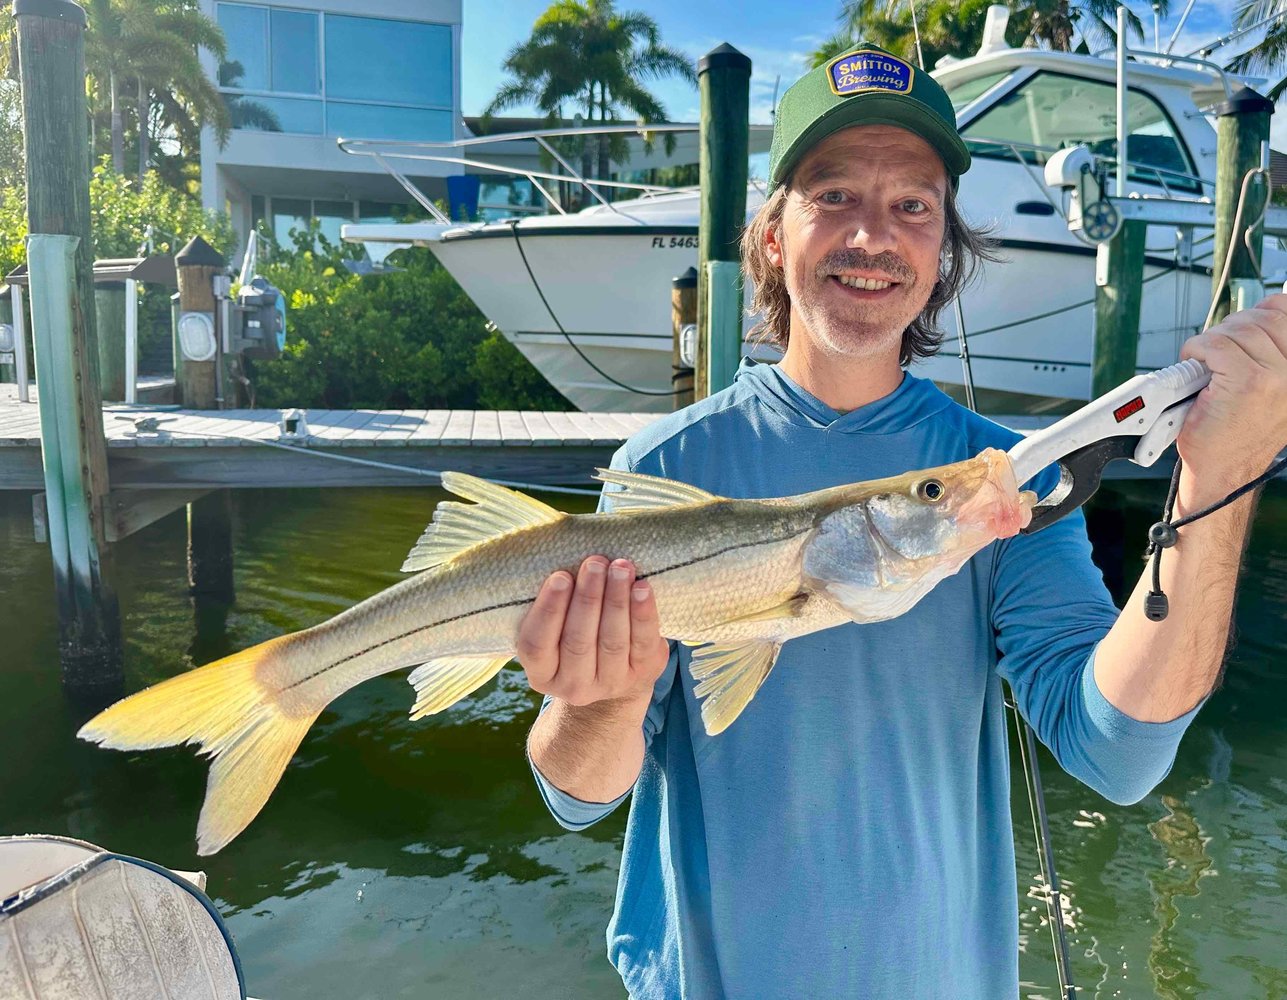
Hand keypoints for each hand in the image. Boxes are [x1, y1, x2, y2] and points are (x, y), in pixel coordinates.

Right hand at [517, 557, 670, 707]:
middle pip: (578, 641)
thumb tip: (563, 557)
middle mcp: (572, 686)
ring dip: (616, 599)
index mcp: (542, 673)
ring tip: (620, 567)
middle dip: (588, 598)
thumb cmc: (575, 635)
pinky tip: (642, 588)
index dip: (548, 610)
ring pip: (612, 641)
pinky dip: (643, 613)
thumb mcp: (556, 629)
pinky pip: (643, 642)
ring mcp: (609, 684)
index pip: (536, 644)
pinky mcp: (642, 674)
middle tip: (594, 563)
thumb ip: (554, 603)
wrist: (614, 671)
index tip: (560, 576)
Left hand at [1179, 293, 1286, 501]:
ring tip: (1204, 364)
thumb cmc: (1236, 435)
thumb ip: (1268, 355)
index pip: (1285, 314)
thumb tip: (1257, 317)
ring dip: (1211, 341)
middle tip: (1214, 352)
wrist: (1224, 472)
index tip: (1243, 324)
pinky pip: (1214, 344)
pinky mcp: (1247, 382)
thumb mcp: (1266, 390)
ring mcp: (1275, 376)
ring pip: (1236, 329)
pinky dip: (1197, 350)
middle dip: (1230, 328)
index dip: (1260, 313)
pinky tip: (1195, 367)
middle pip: (1260, 318)